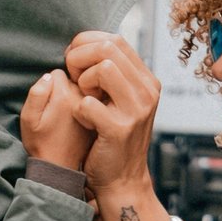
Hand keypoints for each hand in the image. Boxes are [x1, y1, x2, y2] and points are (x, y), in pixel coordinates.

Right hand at [20, 69, 92, 173]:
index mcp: (64, 94)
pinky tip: (80, 121)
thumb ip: (36, 93)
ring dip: (76, 97)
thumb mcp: (29, 119)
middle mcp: (82, 97)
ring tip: (67, 117)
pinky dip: (87, 106)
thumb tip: (49, 75)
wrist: (61, 168)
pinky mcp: (101, 115)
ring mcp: (94, 105)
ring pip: (84, 89)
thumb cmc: (41, 143)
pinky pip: (93, 100)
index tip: (48, 104)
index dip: (49, 86)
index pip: (57, 73)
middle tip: (57, 111)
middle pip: (73, 78)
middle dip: (63, 89)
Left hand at [64, 33, 169, 220]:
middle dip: (80, 58)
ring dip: (82, 81)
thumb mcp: (121, 100)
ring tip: (82, 98)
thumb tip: (87, 45)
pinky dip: (78, 110)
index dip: (86, 44)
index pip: (115, 40)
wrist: (122, 180)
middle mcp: (148, 92)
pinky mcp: (120, 129)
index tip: (74, 62)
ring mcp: (137, 110)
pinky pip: (88, 103)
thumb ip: (112, 74)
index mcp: (147, 81)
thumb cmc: (112, 137)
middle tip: (73, 79)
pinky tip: (85, 121)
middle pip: (108, 48)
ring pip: (103, 68)